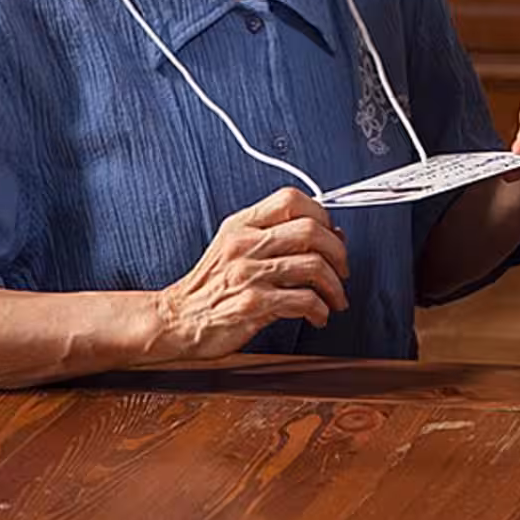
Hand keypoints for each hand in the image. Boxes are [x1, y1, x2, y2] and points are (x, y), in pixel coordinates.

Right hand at [153, 188, 349, 360]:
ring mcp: (248, 273)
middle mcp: (244, 244)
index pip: (290, 199)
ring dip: (335, 286)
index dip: (321, 214)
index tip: (332, 233)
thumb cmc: (210, 286)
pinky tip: (318, 315)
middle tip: (342, 270)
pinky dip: (320, 309)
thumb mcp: (235, 247)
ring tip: (335, 298)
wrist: (177, 320)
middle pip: (310, 230)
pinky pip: (303, 300)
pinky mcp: (253, 304)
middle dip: (338, 252)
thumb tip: (330, 234)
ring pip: (313, 266)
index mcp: (241, 225)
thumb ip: (276, 236)